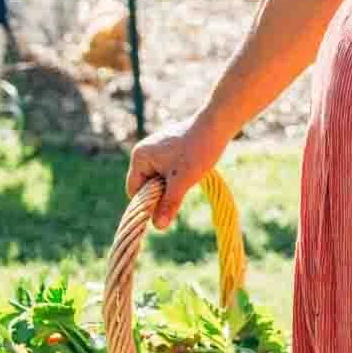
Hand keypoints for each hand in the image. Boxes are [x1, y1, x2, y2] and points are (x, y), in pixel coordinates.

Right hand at [126, 114, 225, 230]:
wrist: (217, 125)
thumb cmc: (198, 151)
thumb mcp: (183, 182)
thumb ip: (169, 204)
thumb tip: (158, 227)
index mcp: (140, 157)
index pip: (134, 190)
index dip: (146, 204)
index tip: (164, 209)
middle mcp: (143, 151)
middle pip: (145, 185)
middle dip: (161, 193)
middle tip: (180, 191)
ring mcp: (155, 148)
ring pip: (158, 179)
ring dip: (170, 185)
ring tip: (187, 178)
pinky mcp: (168, 148)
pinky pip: (166, 170)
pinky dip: (176, 176)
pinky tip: (190, 171)